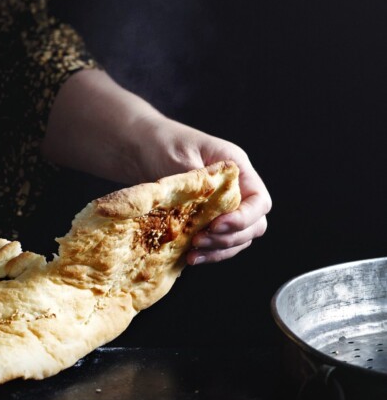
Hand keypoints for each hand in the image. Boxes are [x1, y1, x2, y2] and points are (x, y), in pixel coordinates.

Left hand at [137, 115, 271, 264]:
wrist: (140, 147)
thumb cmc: (161, 143)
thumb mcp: (179, 156)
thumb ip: (198, 180)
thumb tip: (208, 205)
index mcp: (236, 167)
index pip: (259, 201)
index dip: (244, 219)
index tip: (216, 225)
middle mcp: (236, 188)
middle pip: (254, 225)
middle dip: (229, 238)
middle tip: (200, 240)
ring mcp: (223, 205)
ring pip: (238, 238)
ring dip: (219, 250)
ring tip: (193, 254)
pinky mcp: (207, 219)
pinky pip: (219, 242)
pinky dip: (208, 252)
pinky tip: (189, 256)